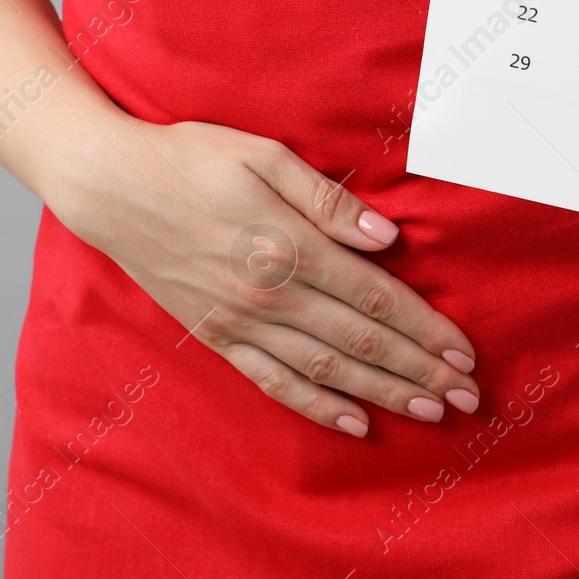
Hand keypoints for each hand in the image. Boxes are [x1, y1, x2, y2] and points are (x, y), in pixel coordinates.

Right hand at [49, 117, 479, 437]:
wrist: (109, 186)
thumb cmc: (190, 158)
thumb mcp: (263, 155)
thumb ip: (327, 200)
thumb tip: (388, 237)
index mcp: (287, 245)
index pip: (376, 297)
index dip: (426, 328)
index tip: (465, 352)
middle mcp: (268, 294)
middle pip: (362, 342)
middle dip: (421, 371)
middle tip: (469, 397)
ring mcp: (240, 321)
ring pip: (327, 370)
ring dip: (384, 394)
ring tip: (430, 412)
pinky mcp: (216, 336)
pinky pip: (274, 382)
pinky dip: (317, 407)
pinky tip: (355, 423)